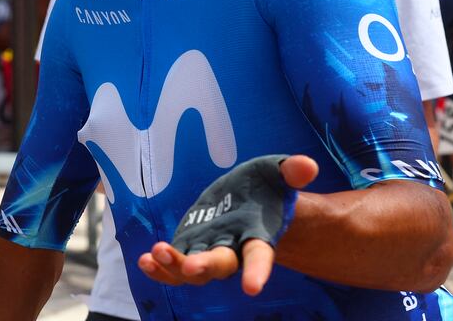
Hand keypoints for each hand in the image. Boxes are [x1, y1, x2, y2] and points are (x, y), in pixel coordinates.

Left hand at [137, 155, 318, 295]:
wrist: (248, 199)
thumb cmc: (265, 187)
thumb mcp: (277, 173)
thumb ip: (290, 171)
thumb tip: (307, 165)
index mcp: (258, 234)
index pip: (260, 256)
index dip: (257, 271)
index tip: (253, 288)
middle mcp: (233, 248)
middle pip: (221, 265)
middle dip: (205, 266)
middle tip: (192, 267)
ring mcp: (208, 251)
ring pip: (193, 270)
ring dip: (175, 266)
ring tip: (157, 252)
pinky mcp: (189, 249)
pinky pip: (174, 267)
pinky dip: (159, 268)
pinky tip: (144, 261)